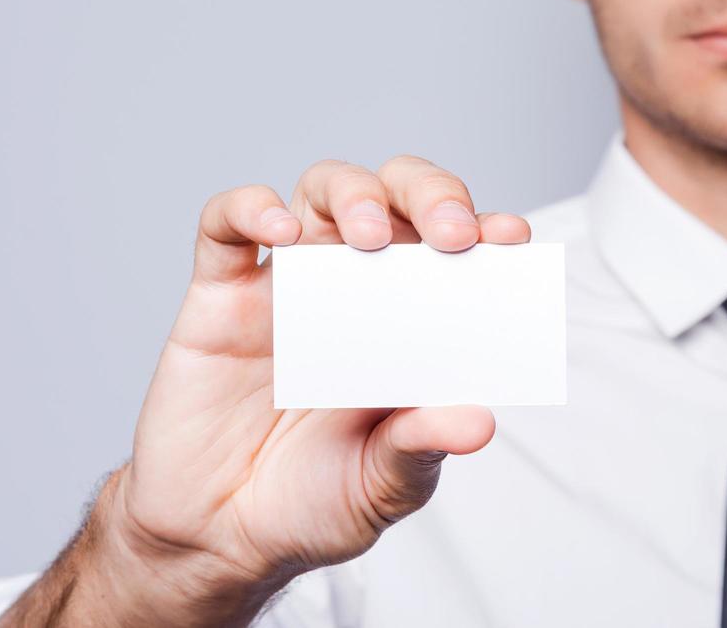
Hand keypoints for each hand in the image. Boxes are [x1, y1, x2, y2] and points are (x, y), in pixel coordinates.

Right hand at [70, 156, 527, 621]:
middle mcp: (357, 285)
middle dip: (431, 193)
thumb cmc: (312, 501)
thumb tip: (478, 422)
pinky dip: (251, 209)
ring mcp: (289, 282)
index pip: (457, 250)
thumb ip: (420, 450)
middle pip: (398, 195)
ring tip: (369, 235)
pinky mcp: (220, 295)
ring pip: (324, 190)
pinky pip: (226, 224)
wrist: (217, 537)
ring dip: (355, 194)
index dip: (487, 229)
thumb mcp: (380, 487)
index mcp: (412, 320)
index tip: (510, 236)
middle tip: (451, 232)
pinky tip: (279, 231)